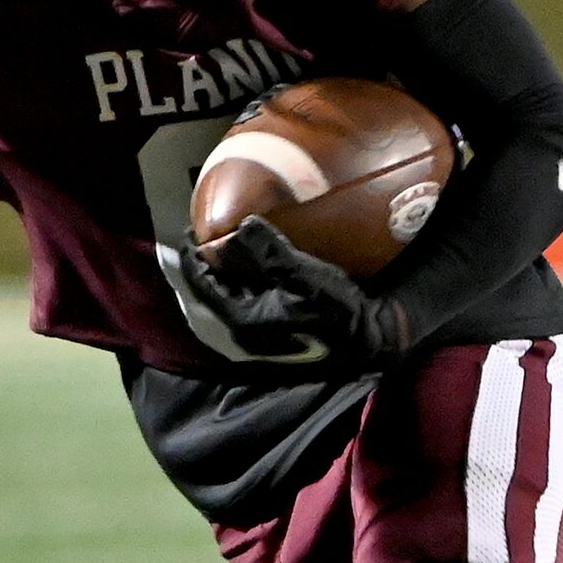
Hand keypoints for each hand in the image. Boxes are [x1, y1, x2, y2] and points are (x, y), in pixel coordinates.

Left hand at [178, 216, 411, 368]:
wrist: (370, 337)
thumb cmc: (337, 309)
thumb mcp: (302, 274)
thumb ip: (268, 250)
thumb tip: (242, 224)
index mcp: (243, 319)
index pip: (201, 284)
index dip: (193, 254)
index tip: (192, 227)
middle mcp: (245, 332)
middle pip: (212, 292)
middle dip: (209, 261)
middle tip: (209, 231)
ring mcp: (260, 335)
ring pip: (230, 297)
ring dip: (226, 272)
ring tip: (229, 243)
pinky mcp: (276, 331)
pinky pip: (247, 301)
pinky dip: (243, 280)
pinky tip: (255, 265)